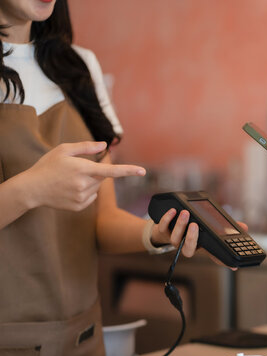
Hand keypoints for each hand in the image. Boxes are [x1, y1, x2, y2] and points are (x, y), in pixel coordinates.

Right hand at [24, 141, 144, 210]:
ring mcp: (81, 197)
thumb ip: (85, 146)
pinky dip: (85, 192)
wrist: (31, 189)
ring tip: (69, 180)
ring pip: (97, 187)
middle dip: (94, 172)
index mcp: (82, 169)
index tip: (143, 171)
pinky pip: (91, 197)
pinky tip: (69, 190)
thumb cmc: (47, 166)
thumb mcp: (63, 150)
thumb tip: (104, 145)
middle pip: (102, 177)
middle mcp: (84, 184)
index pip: (111, 171)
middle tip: (76, 170)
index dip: (128, 171)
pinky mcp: (79, 206)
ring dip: (89, 182)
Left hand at [151, 209, 247, 269]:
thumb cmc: (190, 228)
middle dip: (191, 238)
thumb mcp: (209, 227)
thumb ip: (225, 227)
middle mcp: (186, 245)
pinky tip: (173, 211)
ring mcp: (174, 239)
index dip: (222, 261)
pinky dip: (167, 219)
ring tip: (186, 213)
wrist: (163, 229)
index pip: (211, 256)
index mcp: (199, 245)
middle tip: (195, 225)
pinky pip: (163, 227)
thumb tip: (244, 227)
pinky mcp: (163, 231)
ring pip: (175, 238)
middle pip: (188, 250)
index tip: (233, 266)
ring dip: (180, 225)